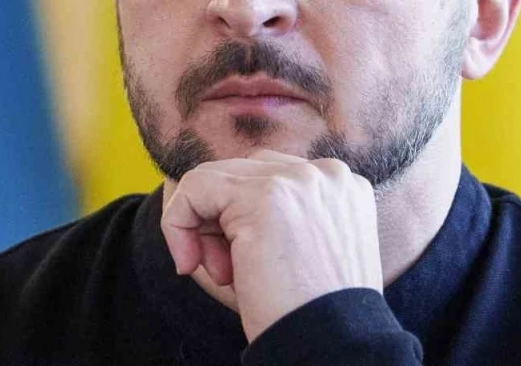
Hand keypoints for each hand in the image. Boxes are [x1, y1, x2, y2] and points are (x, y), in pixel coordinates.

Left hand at [160, 149, 382, 340]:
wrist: (329, 347)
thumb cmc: (309, 312)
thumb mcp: (302, 251)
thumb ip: (277, 216)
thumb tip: (214, 203)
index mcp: (342, 187)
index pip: (267, 178)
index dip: (239, 219)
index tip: (240, 264)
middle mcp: (326, 175)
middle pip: (240, 174)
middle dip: (219, 222)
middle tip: (224, 272)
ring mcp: (298, 180)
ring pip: (214, 178)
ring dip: (201, 228)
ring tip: (222, 274)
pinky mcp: (263, 196)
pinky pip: (194, 187)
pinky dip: (178, 223)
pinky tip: (189, 262)